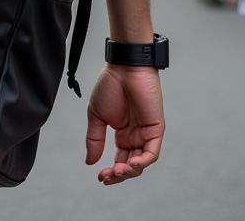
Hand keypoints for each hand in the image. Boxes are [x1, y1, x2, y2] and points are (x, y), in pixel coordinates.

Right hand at [86, 65, 164, 184]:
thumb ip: (94, 139)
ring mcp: (146, 133)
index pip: (119, 160)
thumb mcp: (96, 115)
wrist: (123, 67)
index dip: (111, 172)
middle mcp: (135, 136)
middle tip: (107, 177)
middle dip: (119, 175)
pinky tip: (131, 164)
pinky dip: (142, 161)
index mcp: (122, 134)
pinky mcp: (155, 128)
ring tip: (117, 171)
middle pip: (130, 165)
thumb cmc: (110, 85)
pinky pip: (152, 152)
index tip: (99, 176)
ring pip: (141, 162)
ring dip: (130, 171)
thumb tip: (89, 162)